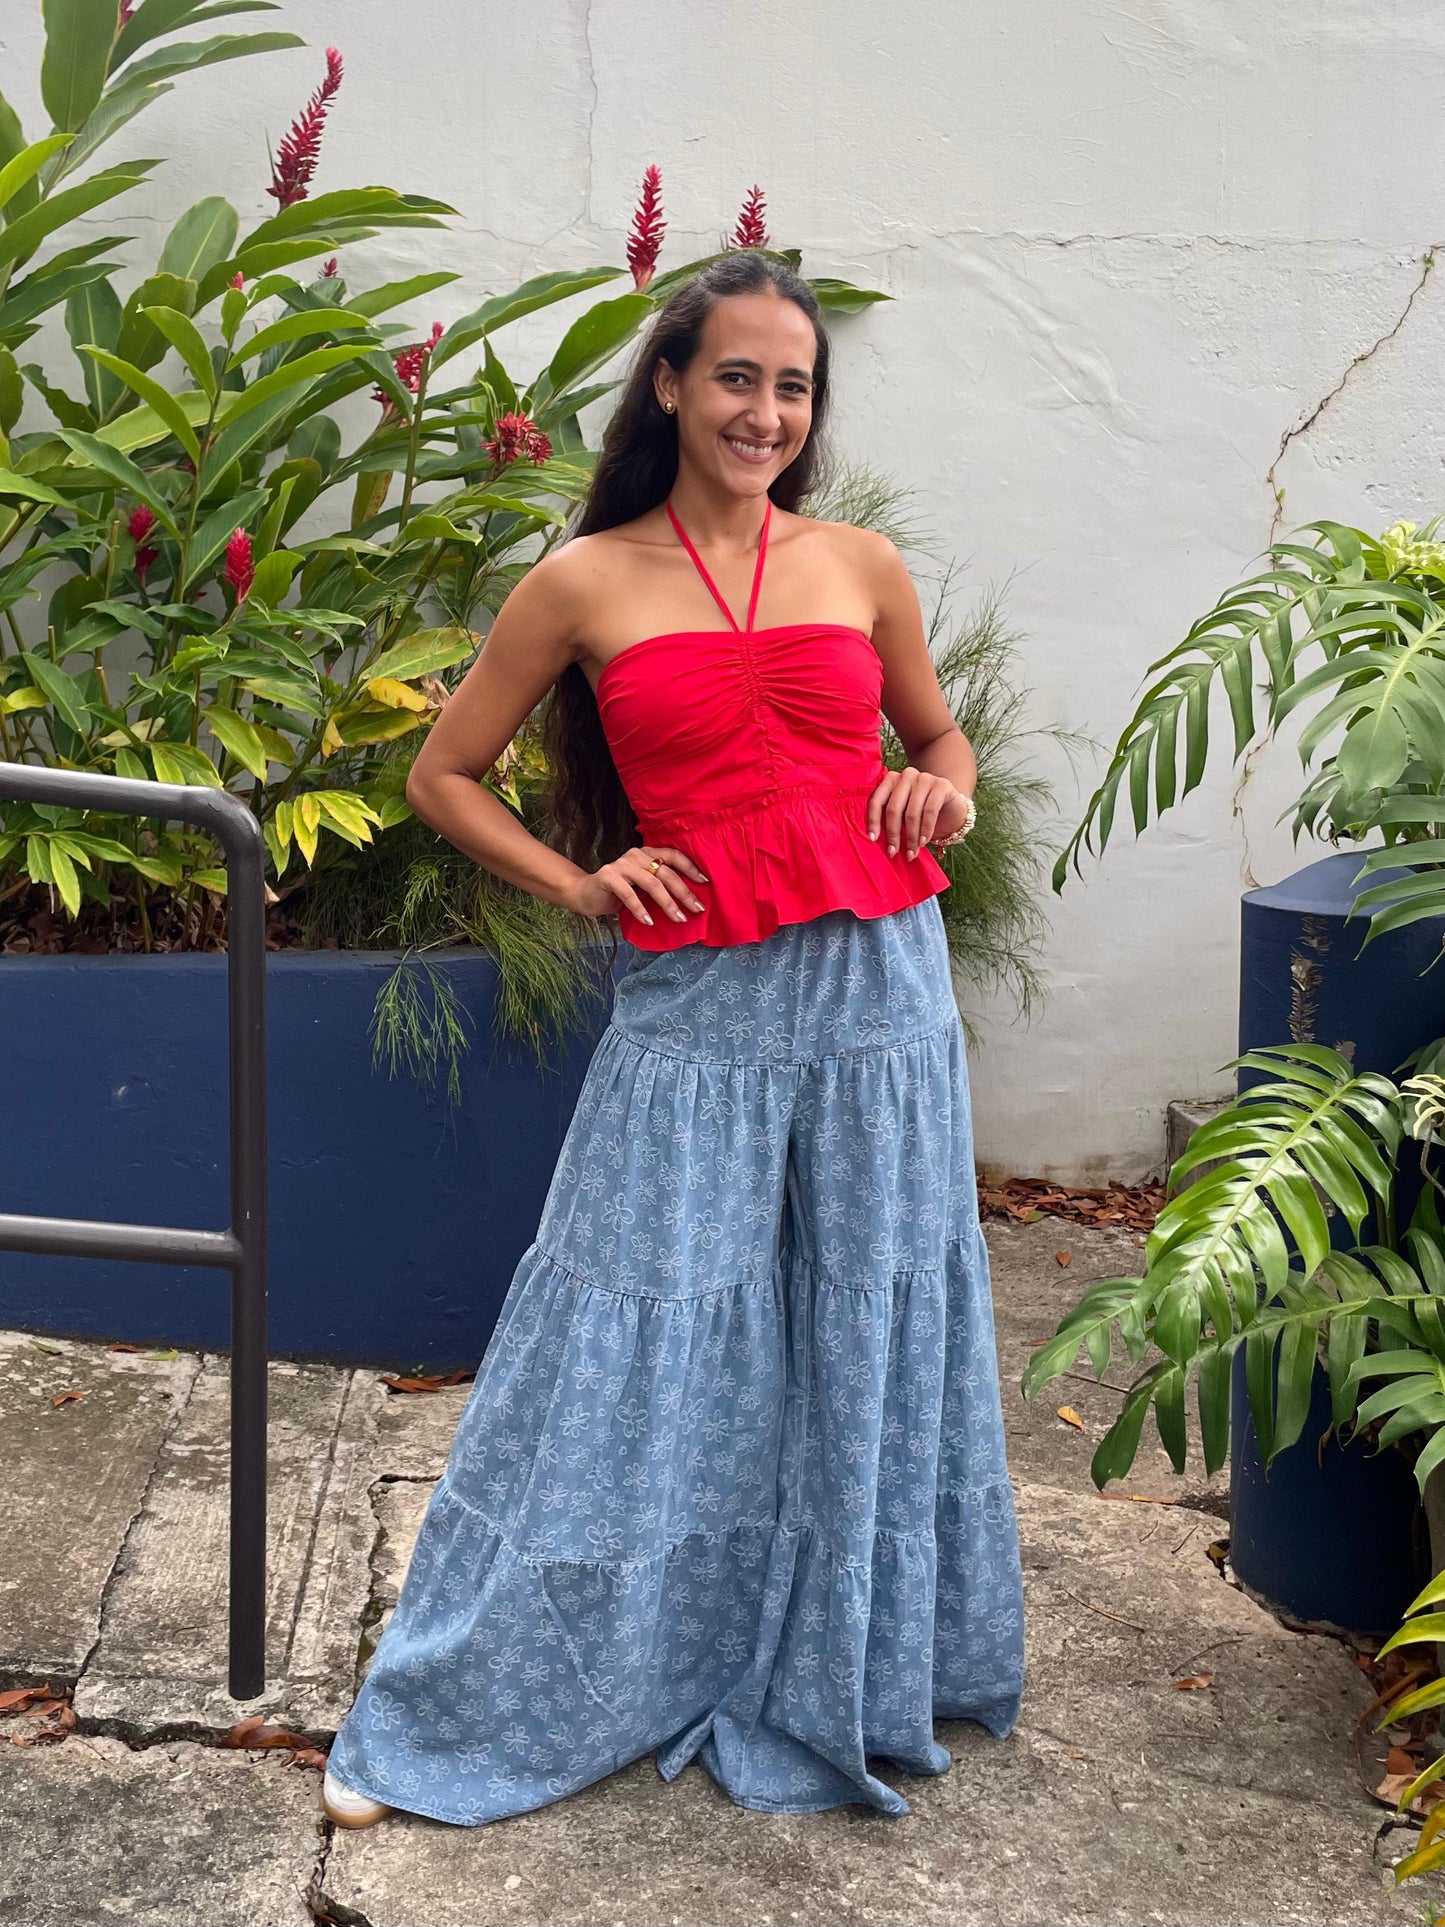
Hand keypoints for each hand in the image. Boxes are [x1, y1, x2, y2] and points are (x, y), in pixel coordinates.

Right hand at [569, 844, 709, 927]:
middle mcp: (636, 855)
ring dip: (667, 903)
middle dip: (684, 892)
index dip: (690, 867)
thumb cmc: (619, 892)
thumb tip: (690, 900)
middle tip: (697, 909)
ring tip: (679, 918)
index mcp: (647, 854)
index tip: (705, 882)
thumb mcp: (642, 886)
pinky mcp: (608, 876)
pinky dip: (640, 909)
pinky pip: (629, 894)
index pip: (673, 855)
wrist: (585, 894)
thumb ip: (659, 885)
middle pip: (666, 872)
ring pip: (651, 883)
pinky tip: (649, 922)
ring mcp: (621, 864)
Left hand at [865, 767, 968, 860]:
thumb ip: (888, 820)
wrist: (951, 810)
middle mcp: (907, 775)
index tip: (873, 839)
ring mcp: (925, 778)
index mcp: (891, 780)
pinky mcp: (941, 785)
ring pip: (912, 812)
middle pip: (893, 808)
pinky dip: (926, 830)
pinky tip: (923, 842)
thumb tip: (874, 840)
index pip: (876, 800)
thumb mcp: (902, 815)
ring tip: (911, 853)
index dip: (873, 821)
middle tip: (893, 852)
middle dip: (893, 834)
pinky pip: (930, 811)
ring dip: (911, 837)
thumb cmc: (921, 814)